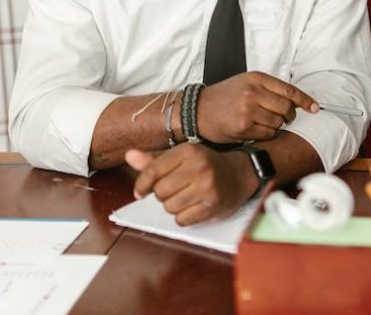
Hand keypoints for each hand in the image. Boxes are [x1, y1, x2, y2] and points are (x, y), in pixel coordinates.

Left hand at [125, 144, 258, 225]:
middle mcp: (198, 167)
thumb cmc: (206, 164)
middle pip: (160, 192)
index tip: (140, 192)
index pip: (152, 171)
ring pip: (170, 207)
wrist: (240, 173)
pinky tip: (194, 206)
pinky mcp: (213, 205)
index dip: (142, 184)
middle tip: (176, 189)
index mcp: (188, 151)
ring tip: (186, 197)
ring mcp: (207, 187)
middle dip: (163, 195)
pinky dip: (184, 217)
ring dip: (173, 206)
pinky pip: (182, 220)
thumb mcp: (182, 157)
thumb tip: (129, 155)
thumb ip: (154, 160)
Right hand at [196, 72, 318, 143]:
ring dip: (275, 125)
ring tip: (262, 122)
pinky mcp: (243, 127)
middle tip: (283, 117)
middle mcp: (252, 92)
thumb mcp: (246, 83)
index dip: (305, 100)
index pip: (289, 90)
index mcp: (256, 78)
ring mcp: (247, 110)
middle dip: (289, 115)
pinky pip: (268, 134)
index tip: (315, 108)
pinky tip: (255, 130)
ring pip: (278, 122)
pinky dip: (266, 134)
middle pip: (287, 107)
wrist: (197, 110)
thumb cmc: (224, 97)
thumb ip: (269, 89)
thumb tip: (297, 101)